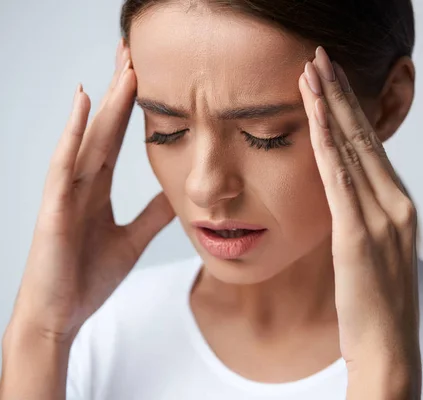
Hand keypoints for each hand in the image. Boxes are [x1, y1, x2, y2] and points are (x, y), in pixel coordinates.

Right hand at [7, 39, 174, 341]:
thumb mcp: (132, 239)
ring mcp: (65, 192)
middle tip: (134, 51)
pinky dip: (73, 133)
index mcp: (97, 189)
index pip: (117, 137)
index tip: (146, 75)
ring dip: (105, 100)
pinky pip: (64, 164)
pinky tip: (82, 103)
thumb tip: (180, 194)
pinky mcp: (54, 208)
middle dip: (119, 90)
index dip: (131, 106)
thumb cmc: (86, 277)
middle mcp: (81, 183)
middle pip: (104, 127)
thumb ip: (153, 214)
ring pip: (88, 137)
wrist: (60, 316)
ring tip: (122, 66)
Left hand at [298, 47, 420, 397]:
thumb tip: (344, 196)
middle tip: (321, 58)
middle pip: (364, 138)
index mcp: (400, 208)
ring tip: (311, 72)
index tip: (331, 81)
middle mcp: (397, 206)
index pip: (371, 148)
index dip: (350, 111)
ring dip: (329, 109)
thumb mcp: (376, 253)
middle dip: (339, 95)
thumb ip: (364, 218)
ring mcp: (382, 220)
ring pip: (351, 151)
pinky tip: (312, 118)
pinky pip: (340, 183)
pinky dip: (325, 147)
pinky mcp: (359, 239)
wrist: (390, 352)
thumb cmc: (377, 306)